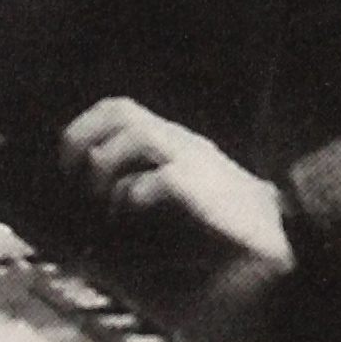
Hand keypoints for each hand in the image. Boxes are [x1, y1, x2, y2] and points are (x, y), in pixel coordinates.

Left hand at [58, 99, 293, 265]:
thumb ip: (147, 178)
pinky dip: (132, 198)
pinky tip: (128, 217)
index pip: (119, 108)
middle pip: (121, 110)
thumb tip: (95, 193)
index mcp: (172, 138)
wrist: (272, 233)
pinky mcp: (201, 188)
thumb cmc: (222, 218)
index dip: (83, 128)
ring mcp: (193, 160)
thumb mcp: (180, 188)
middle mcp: (180, 140)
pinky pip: (157, 180)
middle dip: (84, 139)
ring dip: (107, 169)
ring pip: (137, 137)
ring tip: (104, 200)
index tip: (68, 164)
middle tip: (74, 176)